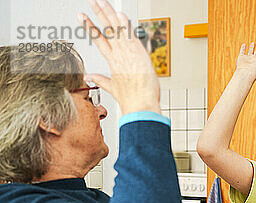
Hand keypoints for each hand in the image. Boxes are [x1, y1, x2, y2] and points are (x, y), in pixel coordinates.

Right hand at [77, 0, 159, 114]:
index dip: (90, 26)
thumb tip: (88, 77)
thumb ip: (101, 79)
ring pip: (118, 30)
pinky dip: (126, 25)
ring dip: (110, 14)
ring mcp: (128, 55)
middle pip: (107, 30)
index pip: (99, 39)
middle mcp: (118, 56)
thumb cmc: (131, 99)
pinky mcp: (139, 55)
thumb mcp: (113, 88)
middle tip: (92, 1)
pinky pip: (131, 37)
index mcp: (112, 61)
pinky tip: (120, 14)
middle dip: (99, 13)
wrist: (141, 106)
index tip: (82, 16)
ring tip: (102, 1)